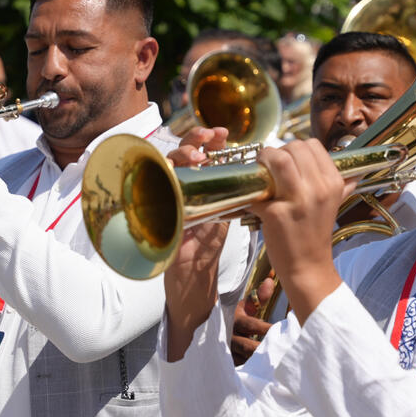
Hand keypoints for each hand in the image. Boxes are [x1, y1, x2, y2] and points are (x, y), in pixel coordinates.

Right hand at [164, 126, 230, 359]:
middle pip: (180, 152)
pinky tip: (175, 174)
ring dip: (181, 155)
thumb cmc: (207, 251)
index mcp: (197, 186)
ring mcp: (166, 200)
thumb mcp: (225, 217)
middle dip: (194, 139)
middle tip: (210, 136)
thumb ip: (236, 195)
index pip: (200, 152)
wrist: (192, 283)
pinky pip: (155, 191)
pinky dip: (163, 179)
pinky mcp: (157, 215)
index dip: (209, 139)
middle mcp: (179, 188)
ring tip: (199, 156)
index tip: (224, 133)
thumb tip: (260, 172)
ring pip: (165, 165)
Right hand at [231, 276, 276, 364]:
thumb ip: (259, 296)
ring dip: (259, 362)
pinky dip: (254, 370)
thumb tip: (270, 281)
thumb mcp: (246, 306)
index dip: (264, 328)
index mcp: (234, 320)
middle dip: (263, 349)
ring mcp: (227, 351)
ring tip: (276, 364)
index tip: (279, 330)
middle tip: (280, 352)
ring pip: (244, 359)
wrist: (215, 328)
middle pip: (247, 346)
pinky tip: (266, 372)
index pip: (250, 325)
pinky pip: (242, 368)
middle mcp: (228, 336)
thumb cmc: (237, 316)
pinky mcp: (228, 363)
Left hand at [250, 139, 351, 324]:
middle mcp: (318, 188)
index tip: (284, 161)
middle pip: (293, 147)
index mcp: (333, 182)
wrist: (307, 266)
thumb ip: (342, 186)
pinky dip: (251, 191)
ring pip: (278, 159)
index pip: (311, 145)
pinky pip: (257, 189)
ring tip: (259, 174)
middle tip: (267, 166)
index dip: (293, 148)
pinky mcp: (276, 213)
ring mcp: (297, 200)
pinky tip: (254, 199)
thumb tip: (353, 172)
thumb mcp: (334, 205)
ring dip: (263, 161)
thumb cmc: (316, 234)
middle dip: (275, 152)